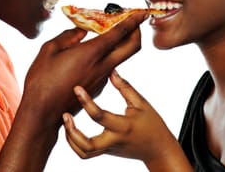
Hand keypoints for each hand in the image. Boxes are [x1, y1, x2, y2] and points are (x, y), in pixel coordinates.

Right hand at [20, 10, 146, 127]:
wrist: (43, 113)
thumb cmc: (42, 80)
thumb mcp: (49, 50)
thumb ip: (68, 36)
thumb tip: (81, 30)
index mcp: (92, 53)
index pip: (121, 32)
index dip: (133, 20)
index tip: (141, 13)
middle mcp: (102, 66)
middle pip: (133, 47)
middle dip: (137, 32)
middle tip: (131, 22)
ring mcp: (102, 79)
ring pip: (121, 57)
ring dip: (122, 44)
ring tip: (107, 34)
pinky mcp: (98, 88)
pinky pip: (109, 67)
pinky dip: (108, 56)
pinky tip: (92, 53)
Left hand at [62, 70, 187, 168]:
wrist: (158, 150)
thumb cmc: (152, 124)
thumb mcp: (142, 103)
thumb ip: (125, 87)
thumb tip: (111, 70)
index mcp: (123, 126)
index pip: (100, 116)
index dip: (86, 102)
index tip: (77, 88)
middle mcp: (114, 140)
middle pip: (88, 145)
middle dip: (72, 131)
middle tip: (66, 114)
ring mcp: (108, 148)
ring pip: (84, 153)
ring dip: (70, 139)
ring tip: (66, 121)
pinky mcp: (105, 152)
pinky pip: (85, 154)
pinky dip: (74, 144)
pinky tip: (72, 129)